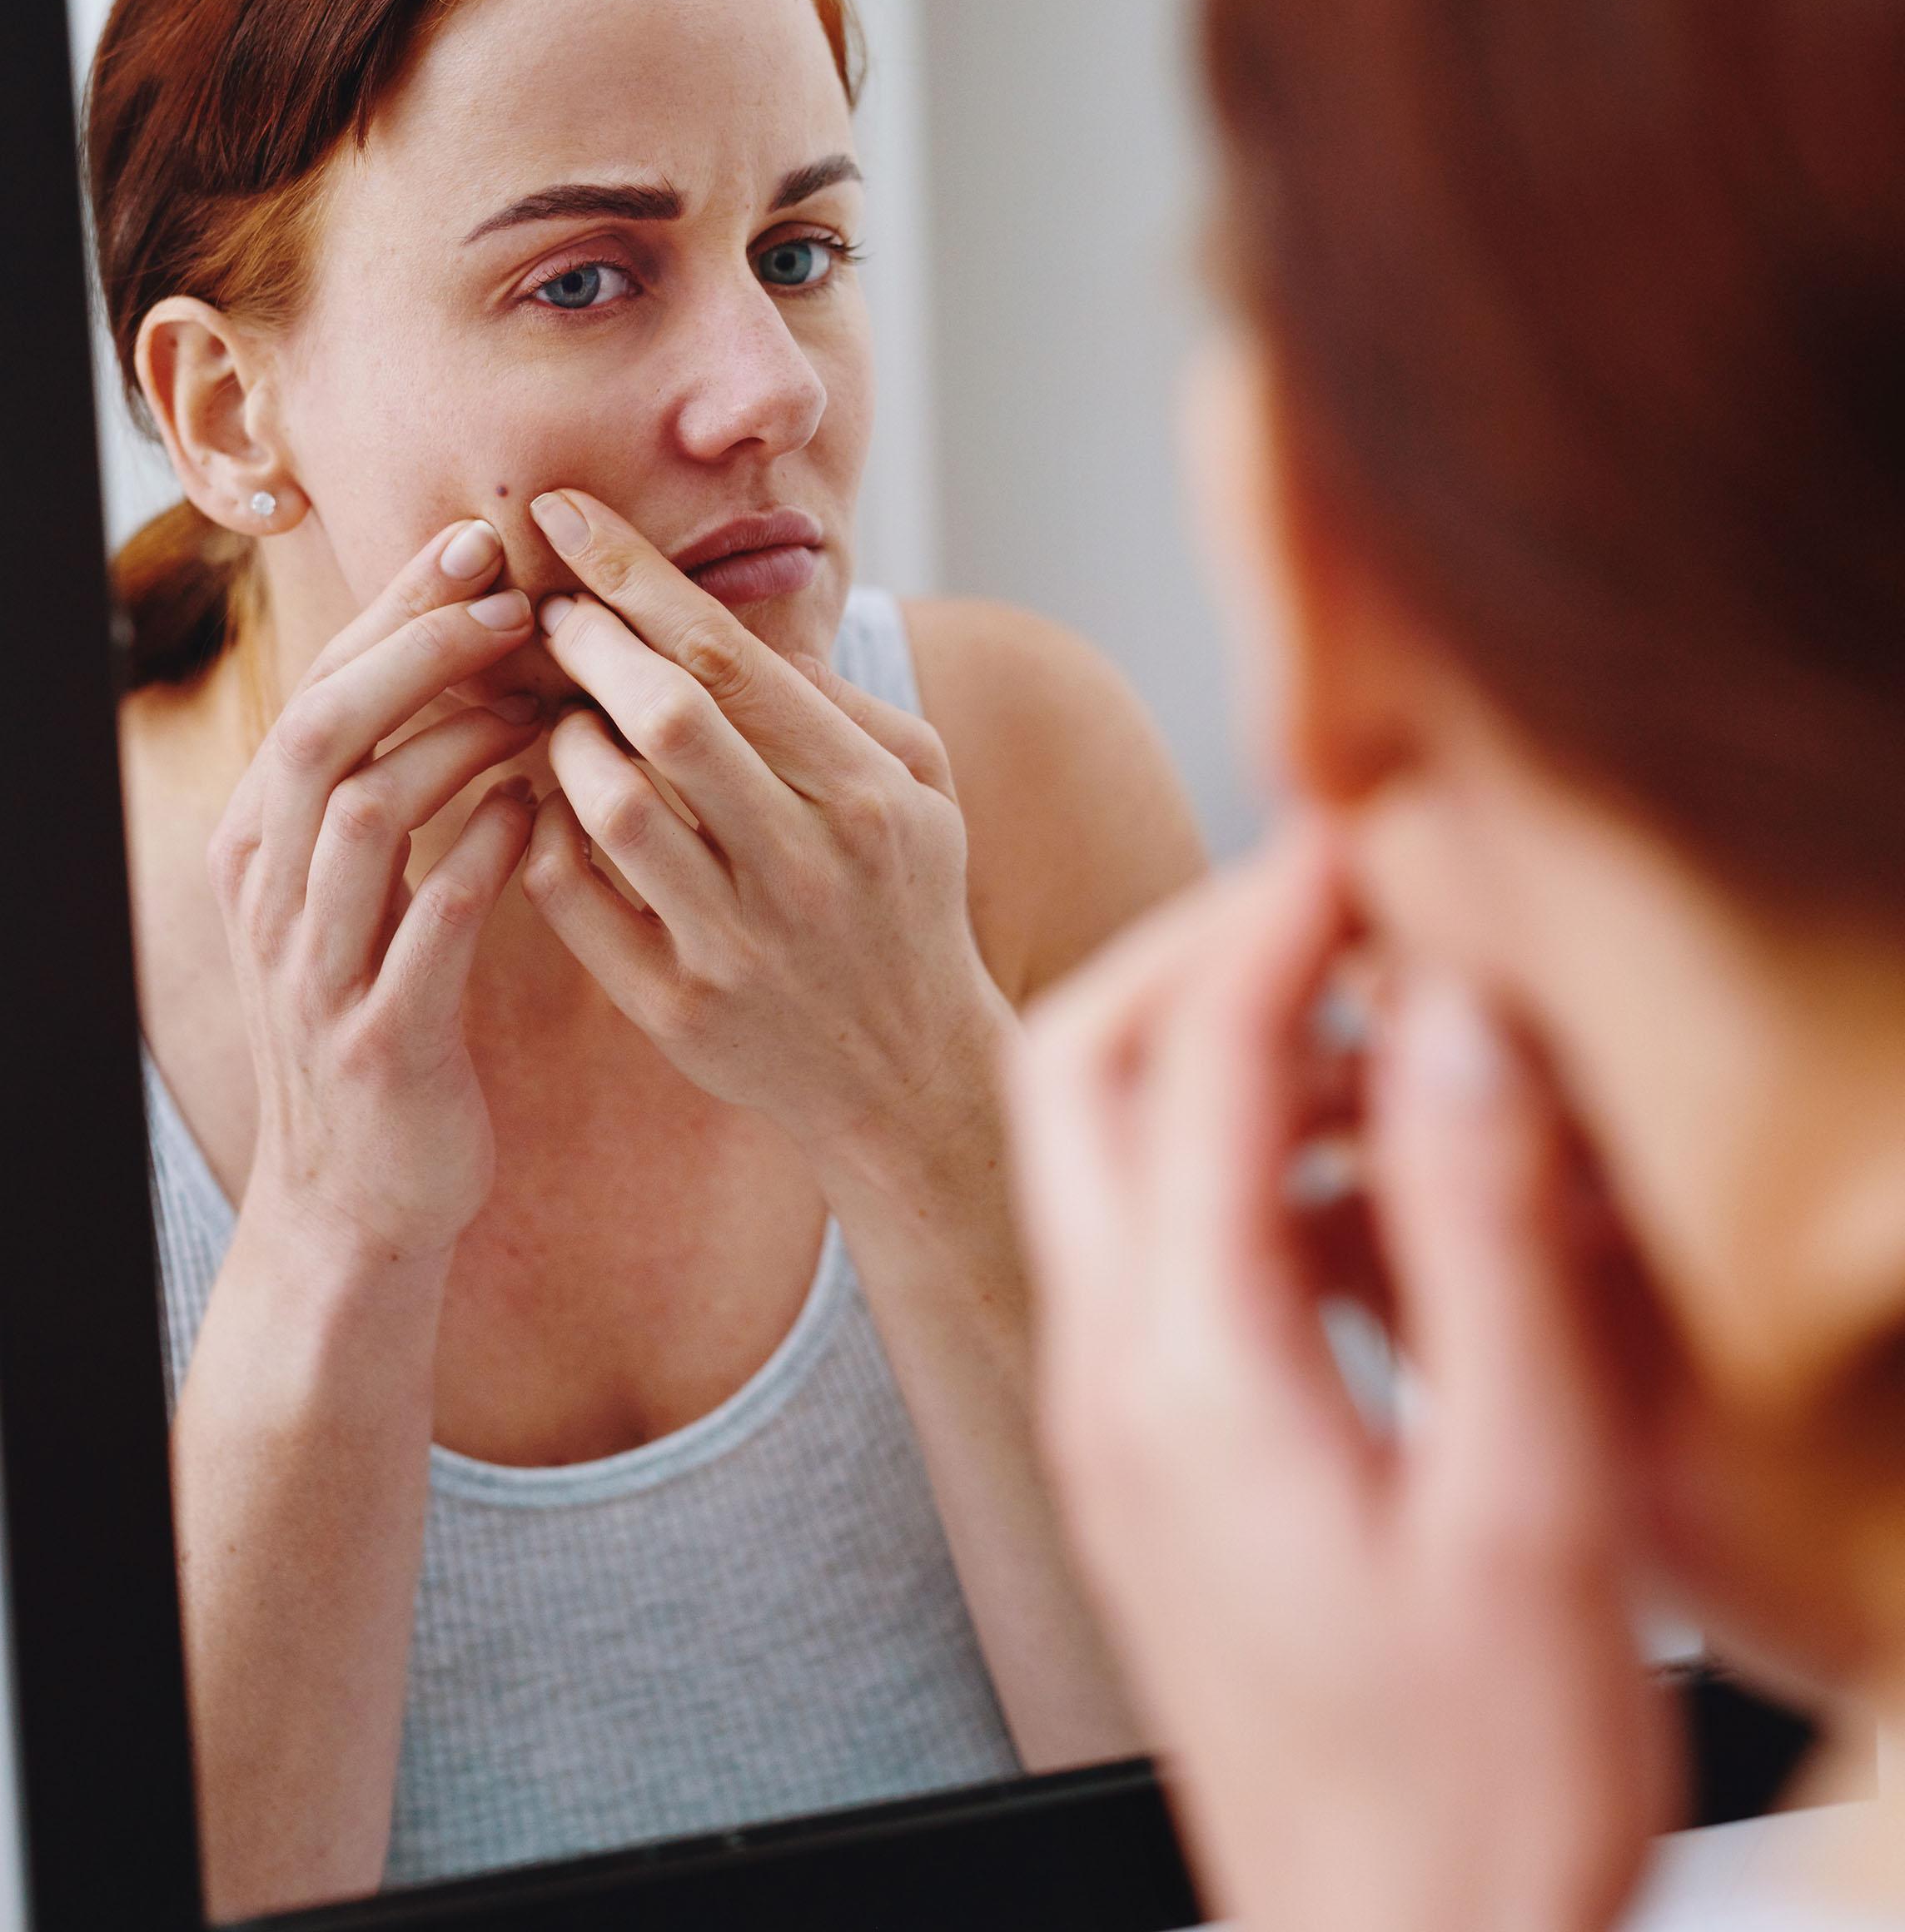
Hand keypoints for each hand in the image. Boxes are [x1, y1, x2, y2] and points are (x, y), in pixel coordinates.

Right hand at [207, 520, 544, 1259]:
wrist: (359, 1201)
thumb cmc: (384, 1021)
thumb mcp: (359, 899)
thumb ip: (392, 791)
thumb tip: (469, 666)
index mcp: (261, 844)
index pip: (319, 688)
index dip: (394, 610)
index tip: (476, 544)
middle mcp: (268, 893)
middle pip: (325, 727)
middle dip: (416, 645)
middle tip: (508, 592)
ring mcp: (313, 968)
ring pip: (364, 810)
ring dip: (455, 737)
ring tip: (538, 692)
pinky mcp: (378, 1038)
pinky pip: (428, 923)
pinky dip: (483, 854)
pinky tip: (542, 808)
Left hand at [520, 489, 1009, 1188]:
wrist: (910, 1081)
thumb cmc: (905, 902)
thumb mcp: (917, 788)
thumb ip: (835, 698)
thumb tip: (738, 611)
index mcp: (864, 791)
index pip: (730, 656)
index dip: (634, 576)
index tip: (567, 517)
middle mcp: (805, 862)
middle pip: (668, 716)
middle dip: (587, 642)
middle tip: (544, 610)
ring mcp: (739, 942)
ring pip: (614, 807)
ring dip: (561, 743)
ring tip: (554, 718)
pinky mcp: (681, 1009)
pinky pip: (579, 900)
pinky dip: (541, 837)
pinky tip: (541, 806)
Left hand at [1010, 821, 1677, 1931]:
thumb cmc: (1478, 1788)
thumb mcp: (1529, 1513)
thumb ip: (1485, 1253)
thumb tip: (1453, 1029)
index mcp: (1193, 1368)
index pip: (1200, 1062)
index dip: (1277, 917)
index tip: (1357, 823)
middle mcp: (1112, 1368)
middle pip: (1081, 1071)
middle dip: (1194, 950)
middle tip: (1334, 897)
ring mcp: (1114, 1411)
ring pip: (1104, 1152)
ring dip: (1219, 1054)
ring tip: (1382, 1032)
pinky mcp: (1151, 1452)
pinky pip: (1153, 1242)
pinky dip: (1238, 1162)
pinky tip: (1373, 1192)